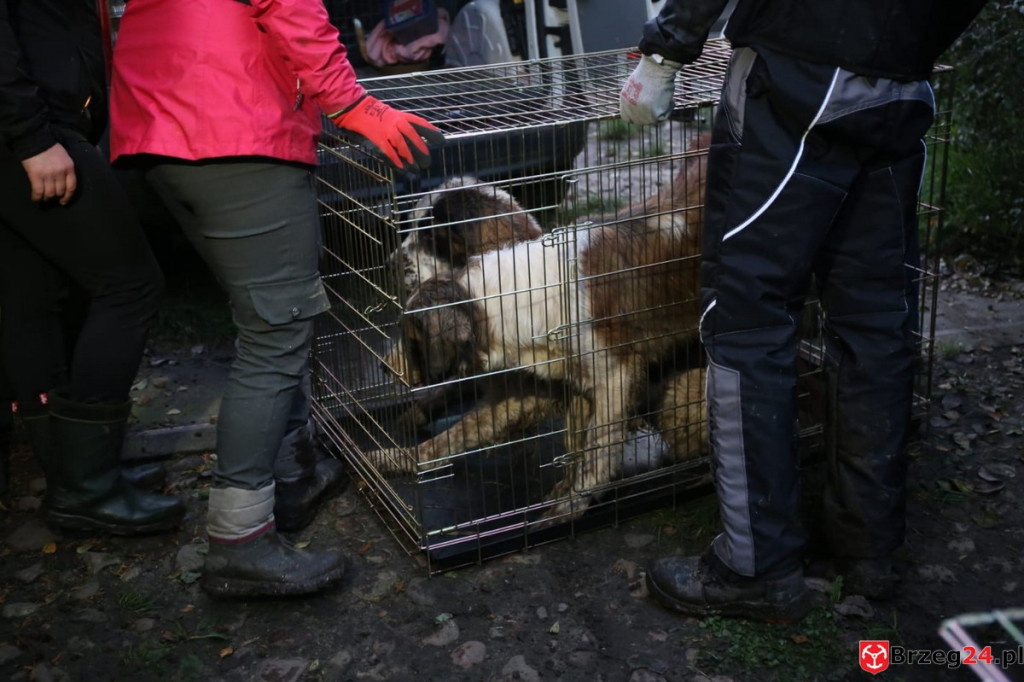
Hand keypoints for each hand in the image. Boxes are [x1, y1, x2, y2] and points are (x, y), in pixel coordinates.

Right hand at [21, 143, 76, 204]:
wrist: (35, 139)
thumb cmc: (49, 148)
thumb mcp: (64, 158)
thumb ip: (65, 169)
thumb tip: (63, 183)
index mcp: (69, 167)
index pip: (71, 187)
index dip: (67, 197)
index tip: (63, 201)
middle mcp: (60, 172)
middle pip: (60, 191)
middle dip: (55, 196)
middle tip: (50, 197)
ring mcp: (48, 174)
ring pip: (50, 193)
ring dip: (46, 198)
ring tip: (43, 198)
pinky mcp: (36, 175)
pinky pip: (38, 191)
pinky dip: (37, 197)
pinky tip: (35, 199)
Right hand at [330, 95, 444, 172]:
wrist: (355, 107)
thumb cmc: (373, 113)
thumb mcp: (391, 115)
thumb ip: (402, 126)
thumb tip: (414, 139)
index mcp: (401, 116)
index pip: (421, 124)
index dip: (433, 133)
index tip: (442, 142)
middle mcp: (397, 122)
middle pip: (414, 138)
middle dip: (422, 150)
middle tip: (427, 162)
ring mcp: (387, 131)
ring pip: (403, 147)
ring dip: (411, 159)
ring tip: (416, 170)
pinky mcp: (377, 139)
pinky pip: (389, 153)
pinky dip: (396, 162)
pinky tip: (402, 170)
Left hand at [619, 53, 682, 124]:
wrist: (657, 67)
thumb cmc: (651, 71)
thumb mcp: (638, 84)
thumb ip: (636, 97)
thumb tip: (645, 105)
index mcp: (624, 100)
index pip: (627, 117)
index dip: (637, 115)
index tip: (647, 110)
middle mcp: (630, 108)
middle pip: (641, 121)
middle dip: (650, 115)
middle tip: (660, 105)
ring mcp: (640, 112)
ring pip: (652, 120)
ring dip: (660, 110)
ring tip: (665, 97)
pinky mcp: (652, 114)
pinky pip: (663, 116)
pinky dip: (669, 108)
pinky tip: (670, 99)